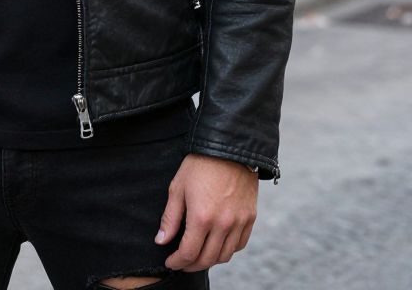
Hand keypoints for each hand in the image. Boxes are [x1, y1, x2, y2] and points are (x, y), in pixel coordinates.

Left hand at [155, 152, 257, 271]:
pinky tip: (217, 244)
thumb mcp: (178, 188)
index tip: (170, 262)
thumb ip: (170, 218)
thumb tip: (161, 241)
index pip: (188, 253)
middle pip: (207, 259)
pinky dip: (228, 250)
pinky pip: (240, 244)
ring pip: (225, 256)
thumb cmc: (199, 165)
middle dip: (191, 265)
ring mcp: (239, 222)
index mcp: (201, 217)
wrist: (229, 148)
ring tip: (199, 255)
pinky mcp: (250, 218)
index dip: (177, 262)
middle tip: (182, 262)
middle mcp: (222, 225)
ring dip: (210, 260)